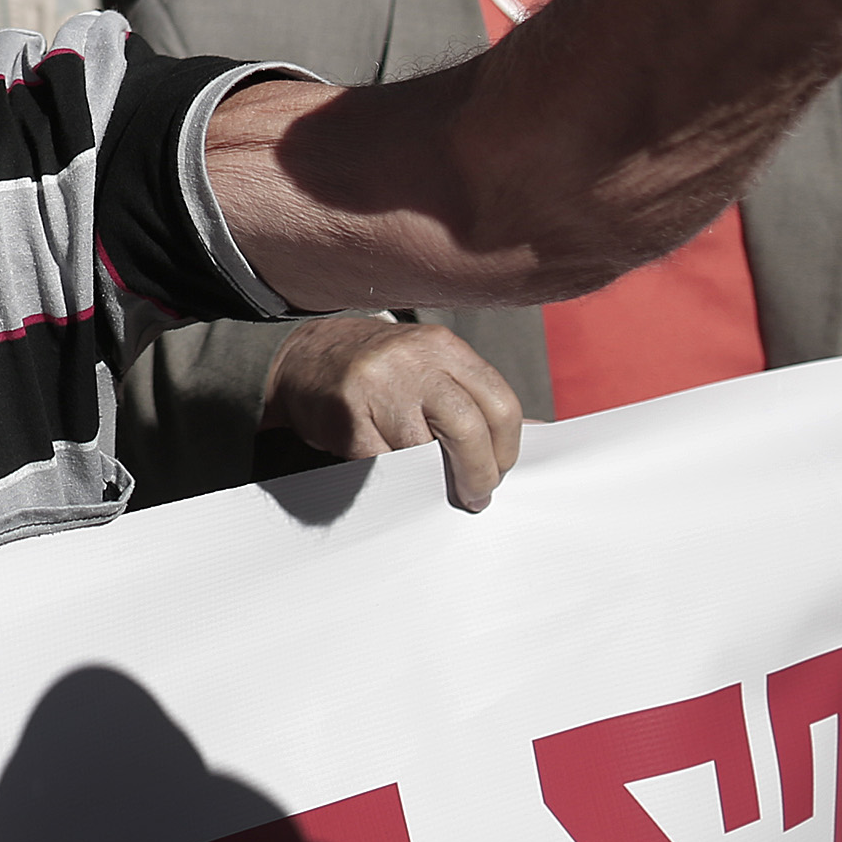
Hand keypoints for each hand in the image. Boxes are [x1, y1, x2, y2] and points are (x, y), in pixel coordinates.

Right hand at [261, 316, 522, 511]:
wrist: (303, 358)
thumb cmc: (379, 372)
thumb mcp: (430, 367)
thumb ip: (474, 397)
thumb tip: (538, 435)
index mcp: (442, 346)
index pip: (499, 403)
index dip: (507, 448)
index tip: (500, 472)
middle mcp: (413, 360)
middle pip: (469, 428)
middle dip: (480, 473)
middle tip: (477, 495)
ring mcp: (377, 386)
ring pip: (425, 453)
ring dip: (430, 476)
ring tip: (423, 475)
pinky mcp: (347, 417)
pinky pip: (385, 465)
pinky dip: (392, 476)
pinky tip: (387, 467)